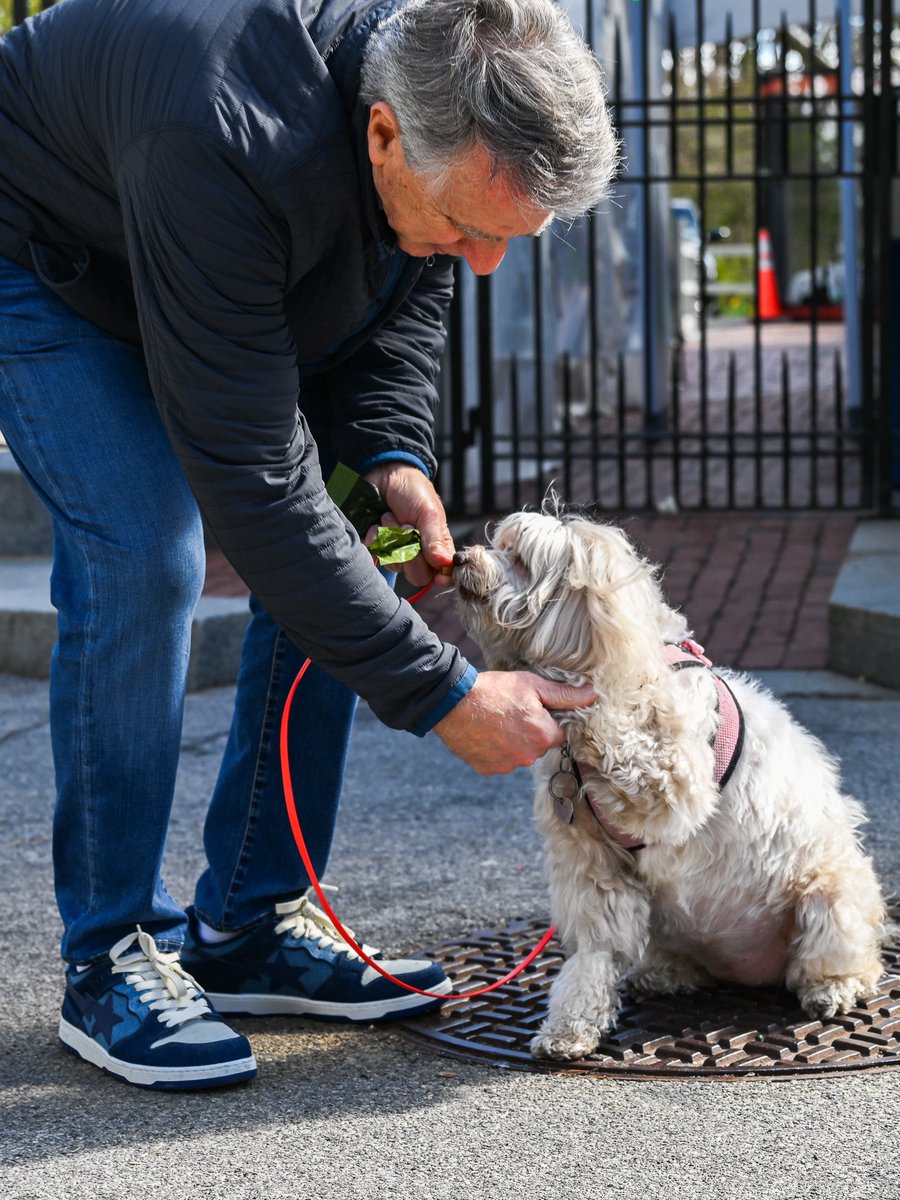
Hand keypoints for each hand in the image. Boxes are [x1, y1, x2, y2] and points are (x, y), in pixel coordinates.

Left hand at [363, 463, 453, 588]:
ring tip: (389, 517)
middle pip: (418, 576)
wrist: (383, 475)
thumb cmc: (413, 491)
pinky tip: (376, 523)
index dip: (445, 578)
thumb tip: (444, 563)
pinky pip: (375, 555)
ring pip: (395, 565)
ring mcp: (397, 553)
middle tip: (406, 525)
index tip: (440, 575)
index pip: (445, 573)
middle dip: (410, 551)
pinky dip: (375, 537)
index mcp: (439, 547)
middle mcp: (419, 554)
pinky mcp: (378, 548)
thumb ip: (435, 539)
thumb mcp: (428, 512)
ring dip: (390, 538)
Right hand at [433, 672, 596, 774]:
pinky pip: (500, 762)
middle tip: (513, 712)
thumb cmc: (494, 690)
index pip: (560, 733)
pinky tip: (486, 733)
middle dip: (532, 731)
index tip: (535, 709)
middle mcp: (529, 756)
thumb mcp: (532, 685)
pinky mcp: (488, 769)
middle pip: (540, 745)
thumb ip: (564, 695)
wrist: (452, 702)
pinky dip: (496, 750)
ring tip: (497, 721)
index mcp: (544, 735)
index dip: (550, 720)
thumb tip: (592, 695)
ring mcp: (507, 765)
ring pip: (520, 754)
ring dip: (514, 742)